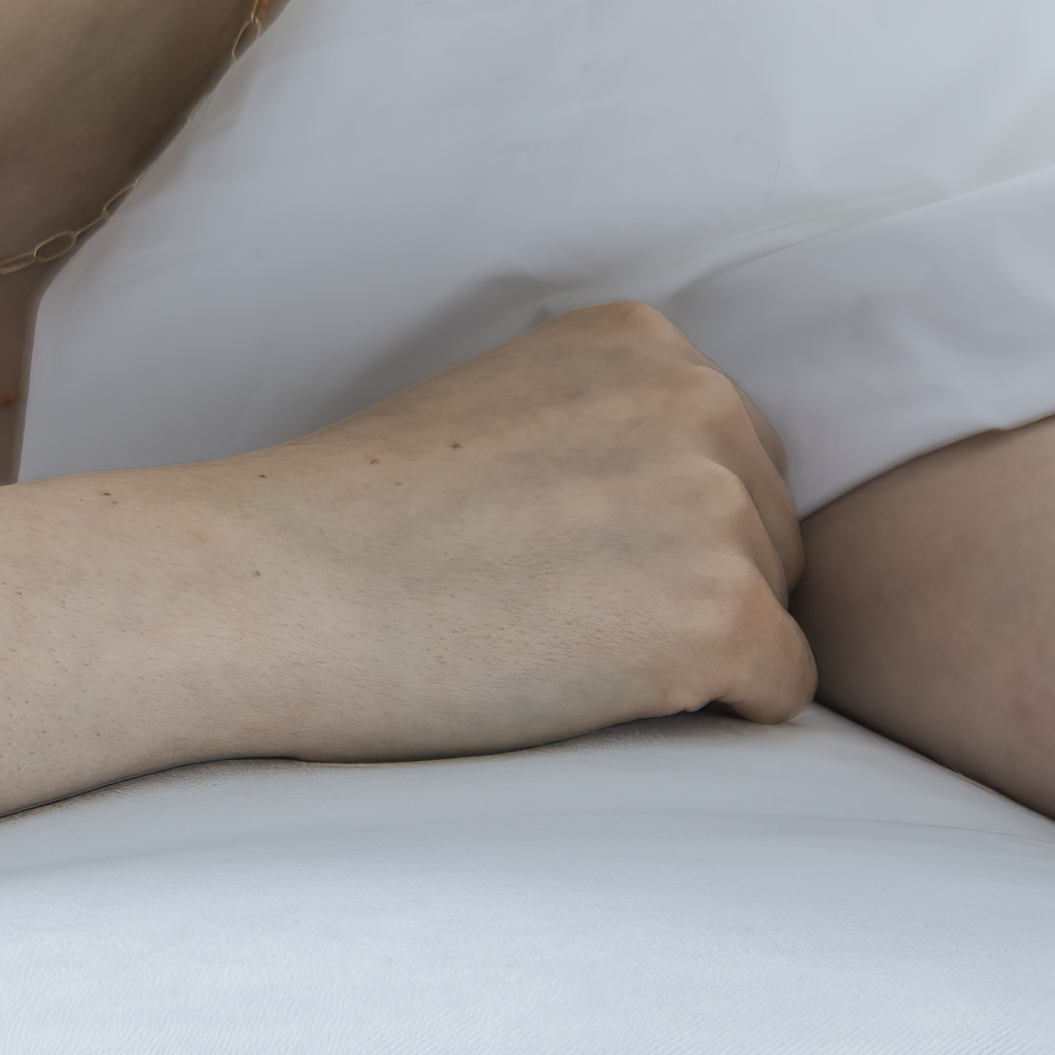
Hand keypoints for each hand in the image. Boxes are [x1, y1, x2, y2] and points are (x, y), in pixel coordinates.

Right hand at [177, 299, 814, 759]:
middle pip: (772, 529)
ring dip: (689, 647)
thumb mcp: (503, 415)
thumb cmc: (359, 525)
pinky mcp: (720, 610)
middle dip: (689, 584)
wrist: (273, 594)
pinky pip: (782, 689)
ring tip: (551, 640)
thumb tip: (705, 506)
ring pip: (774, 608)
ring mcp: (714, 502)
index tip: (546, 552)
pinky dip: (708, 714)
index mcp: (640, 341)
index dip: (651, 530)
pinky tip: (592, 690)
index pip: (730, 456)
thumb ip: (608, 428)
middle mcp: (698, 397)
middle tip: (543, 607)